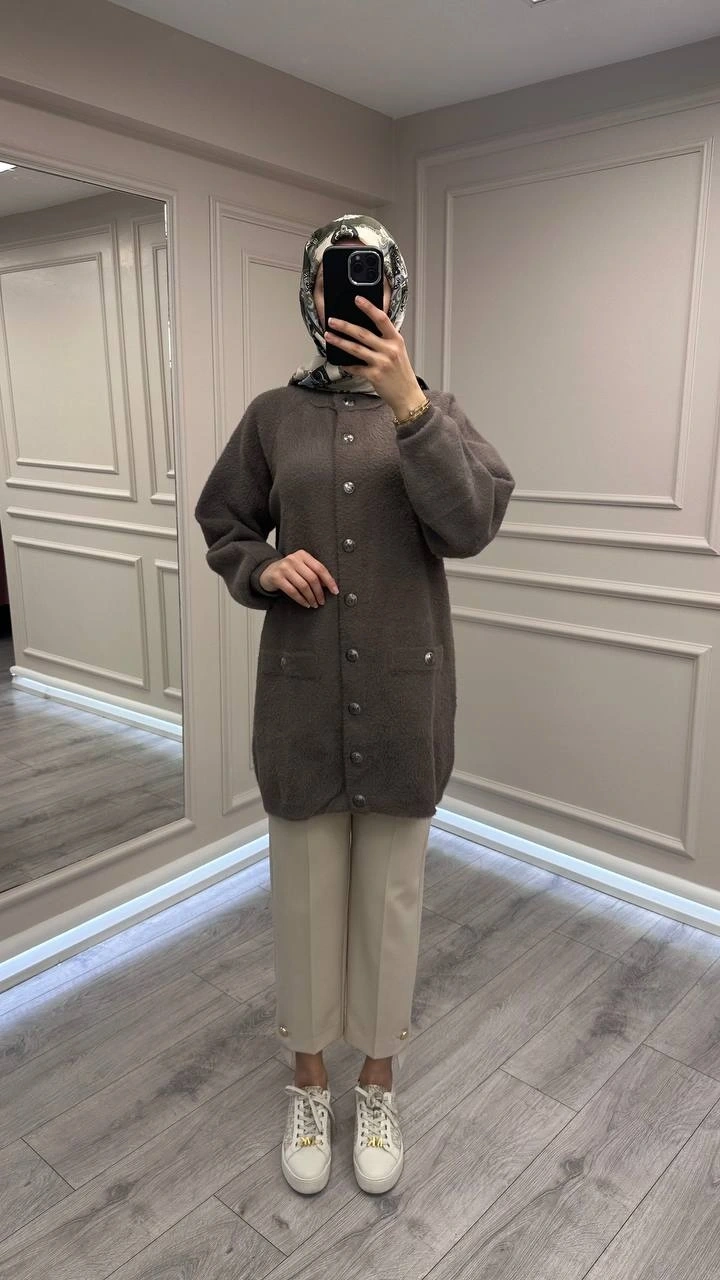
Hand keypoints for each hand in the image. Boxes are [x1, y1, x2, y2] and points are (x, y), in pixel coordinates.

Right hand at [259, 550, 338, 607]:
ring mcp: (284, 568)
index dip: (329, 581)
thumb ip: (314, 573)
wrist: (267, 572)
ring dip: (311, 598)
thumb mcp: (302, 568)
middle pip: (312, 578)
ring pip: (303, 586)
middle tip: (322, 601)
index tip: (335, 591)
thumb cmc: (289, 571)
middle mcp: (293, 559)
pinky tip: (305, 604)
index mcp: (303, 555)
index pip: (320, 568)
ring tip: (314, 604)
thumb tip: (329, 585)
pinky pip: (293, 591)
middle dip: (319, 592)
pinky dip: (301, 600)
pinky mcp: (277, 578)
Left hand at [324, 297, 427, 418]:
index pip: (382, 319)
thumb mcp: (398, 352)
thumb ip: (385, 340)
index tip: (357, 299)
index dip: (369, 308)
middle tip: (331, 320)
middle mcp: (389, 350)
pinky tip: (339, 361)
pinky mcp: (374, 376)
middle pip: (363, 333)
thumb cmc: (401, 374)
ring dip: (340, 342)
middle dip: (344, 326)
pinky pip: (355, 367)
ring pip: (355, 349)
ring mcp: (381, 363)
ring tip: (328, 336)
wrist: (407, 395)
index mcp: (396, 340)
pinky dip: (346, 364)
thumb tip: (365, 330)